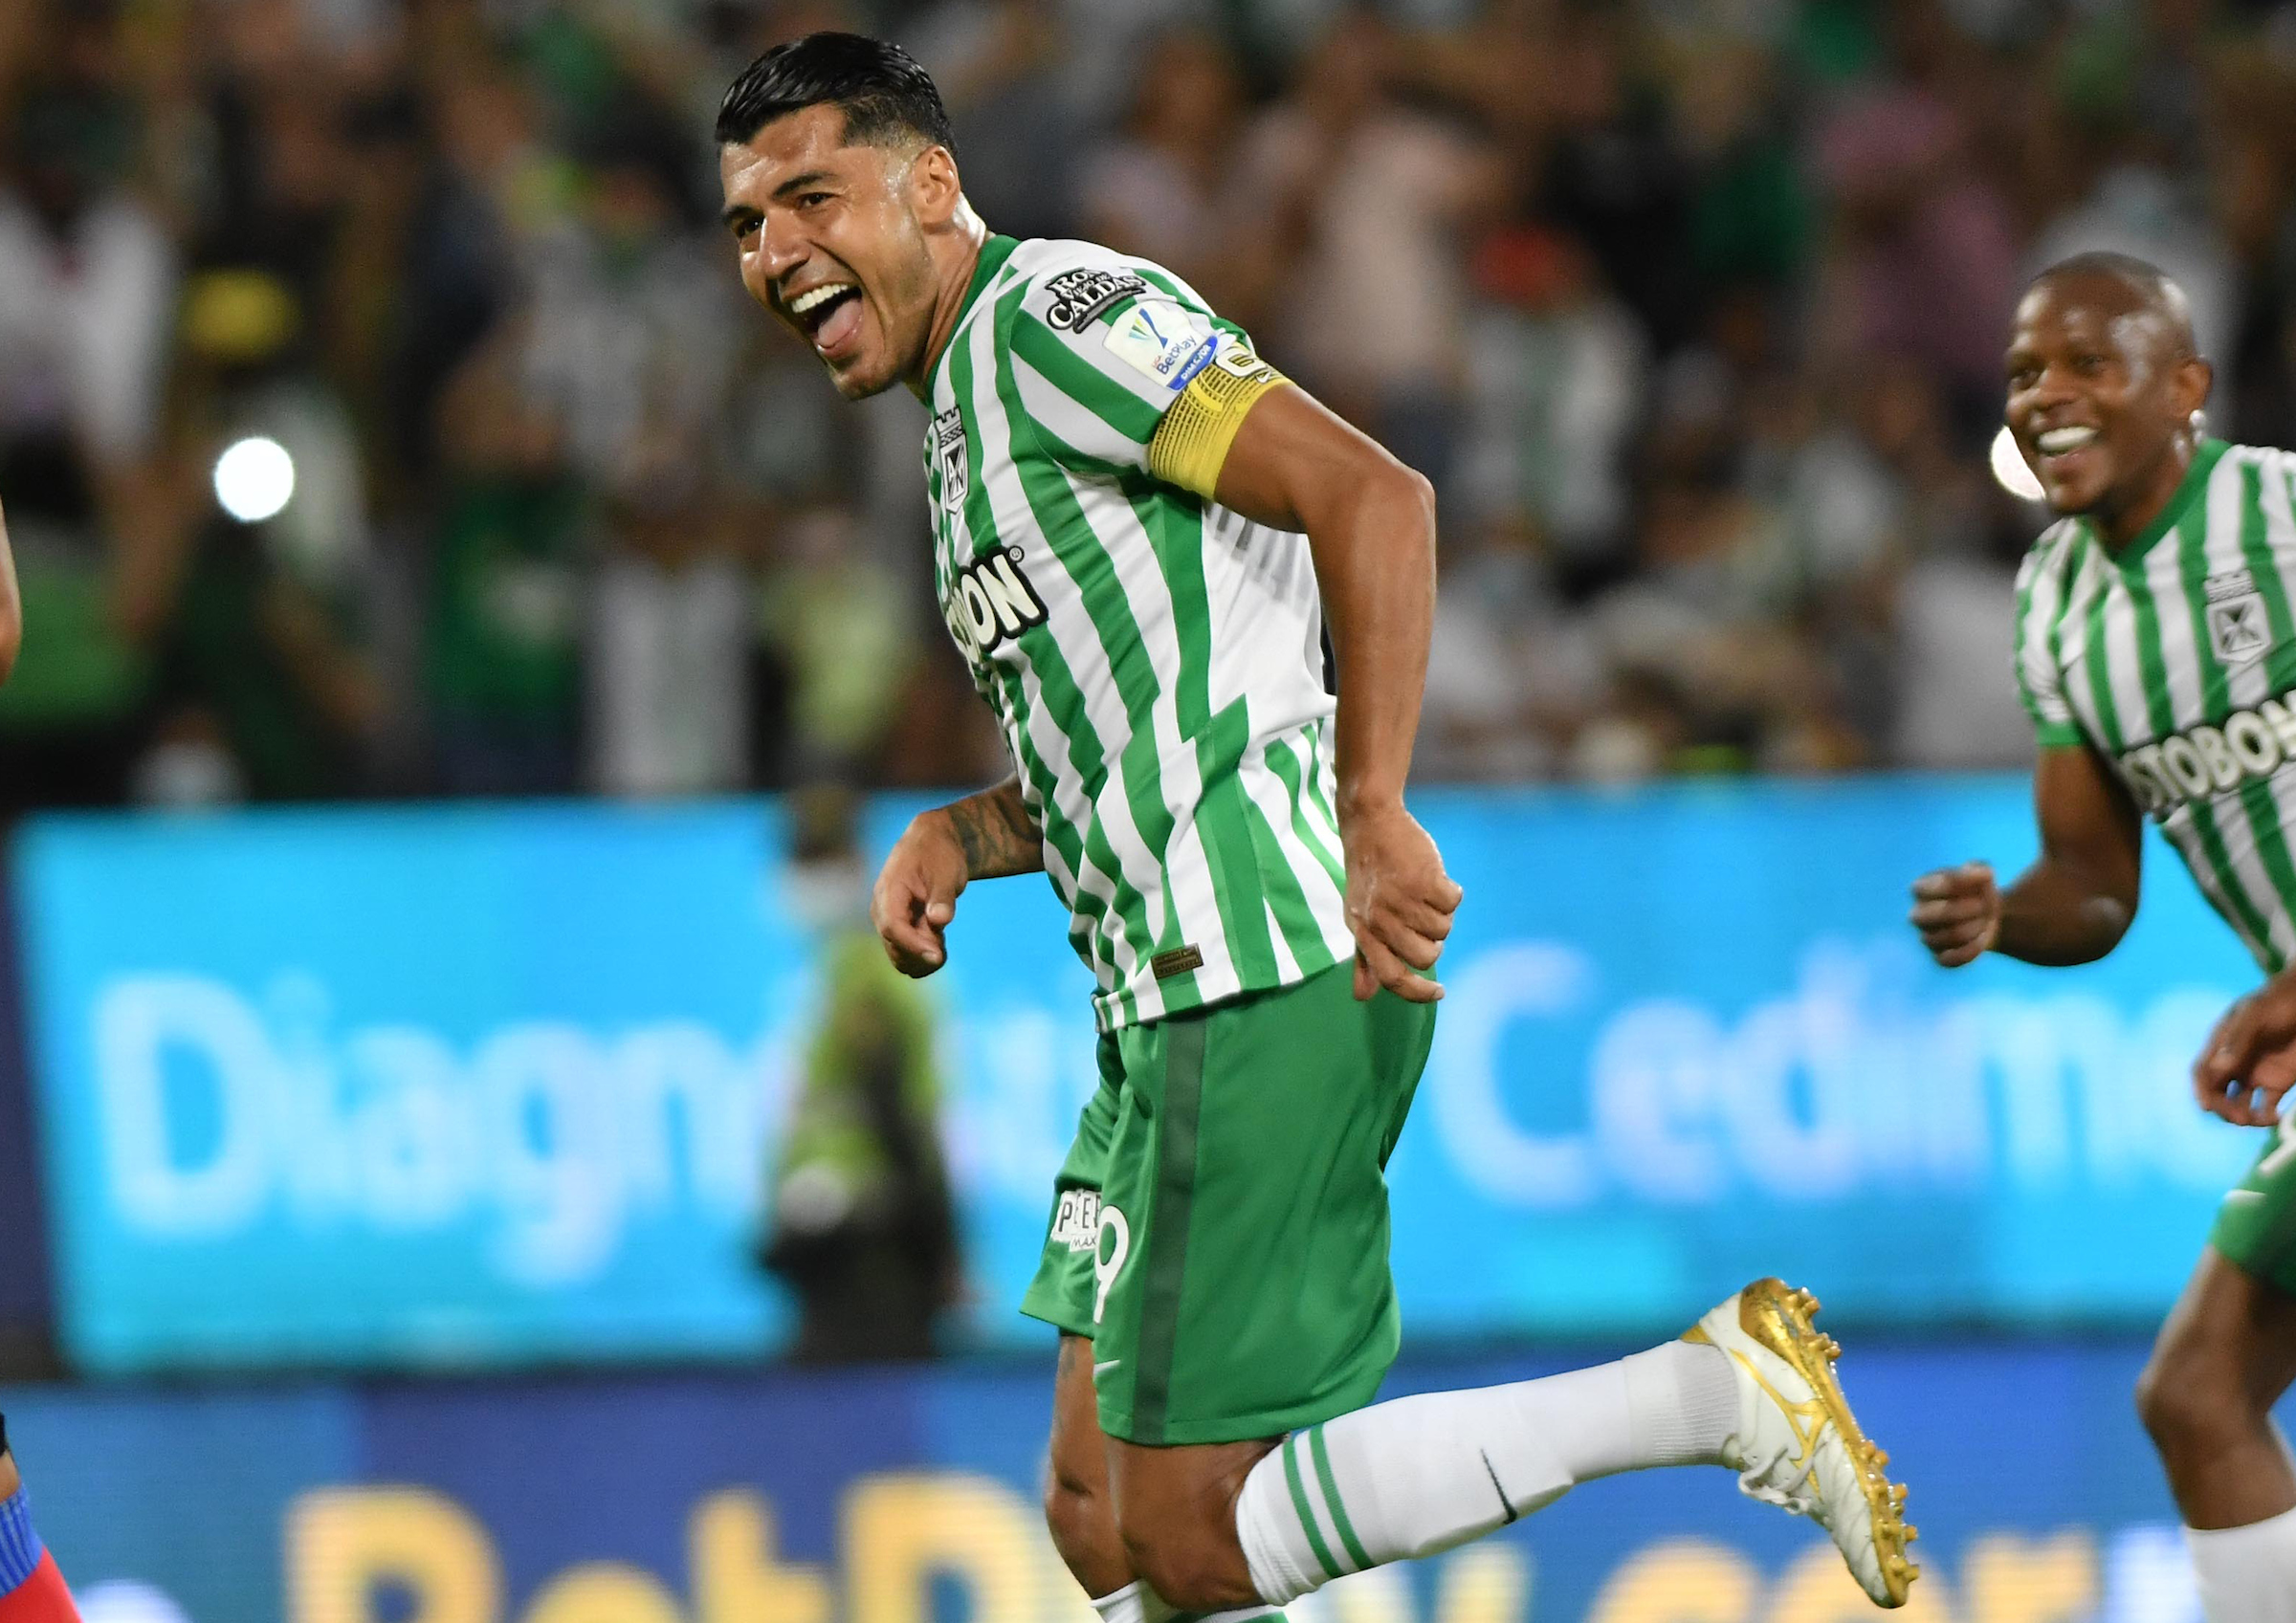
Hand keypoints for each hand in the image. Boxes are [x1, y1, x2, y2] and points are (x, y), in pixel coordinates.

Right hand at [871, 810, 968, 976]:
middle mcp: (883, 909)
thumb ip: (943, 896)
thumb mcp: (947, 871)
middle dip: (920, 955)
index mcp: (889, 891)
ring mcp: (889, 919)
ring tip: (943, 942)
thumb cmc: (939, 854)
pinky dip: (923, 954)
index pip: (893, 926)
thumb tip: (938, 919)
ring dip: (922, 957)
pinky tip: (940, 943)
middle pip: (894, 946)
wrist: (933, 843)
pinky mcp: (899, 926)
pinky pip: (906, 951)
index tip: (938, 955)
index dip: (913, 945)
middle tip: (944, 951)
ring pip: (899, 954)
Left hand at [1340, 799, 1461, 1002]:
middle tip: (1423, 915)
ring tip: (1424, 892)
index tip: (1439, 993)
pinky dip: (1450, 892)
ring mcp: (1402, 900)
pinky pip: (1453, 903)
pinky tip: (1436, 879)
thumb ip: (1363, 958)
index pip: (1392, 977)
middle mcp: (1380, 920)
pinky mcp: (1424, 879)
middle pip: (1426, 956)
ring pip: (1443, 929)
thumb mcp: (1358, 916)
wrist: (1371, 824)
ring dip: (1441, 914)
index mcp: (1363, 933)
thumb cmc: (1368, 876)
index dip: (1417, 993)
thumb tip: (1362, 998)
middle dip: (1432, 940)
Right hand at [1909, 861, 1999, 967]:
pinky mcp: (1939, 958)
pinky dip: (1973, 948)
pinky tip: (1983, 938)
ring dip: (1977, 927)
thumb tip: (1982, 874)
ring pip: (1951, 936)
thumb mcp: (1980, 872)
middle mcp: (1918, 914)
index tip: (1987, 877)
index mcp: (1921, 889)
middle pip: (1938, 915)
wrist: (1985, 916)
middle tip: (1983, 905)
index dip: (1962, 883)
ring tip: (1986, 920)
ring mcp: (1927, 938)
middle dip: (1968, 910)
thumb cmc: (1977, 890)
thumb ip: (1979, 868)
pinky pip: (1952, 959)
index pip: (1933, 887)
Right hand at [2193, 975, 2295, 1126]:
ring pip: (2239, 1104)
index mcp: (2221, 1046)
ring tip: (2258, 1120)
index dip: (2202, 1090)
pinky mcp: (2277, 1083)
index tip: (2208, 1106)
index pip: (2203, 1073)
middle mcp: (2234, 1063)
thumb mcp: (2255, 1016)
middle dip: (2224, 1108)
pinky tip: (2276, 1118)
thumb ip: (2238, 1041)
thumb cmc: (2278, 1002)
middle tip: (2240, 1118)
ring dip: (2243, 1116)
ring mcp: (2255, 1074)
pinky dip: (2267, 1117)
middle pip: (2218, 1093)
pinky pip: (2266, 1107)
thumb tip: (2219, 1067)